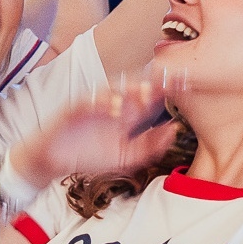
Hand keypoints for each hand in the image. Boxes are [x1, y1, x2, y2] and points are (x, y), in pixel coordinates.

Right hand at [11, 77, 176, 185]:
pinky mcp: (74, 110)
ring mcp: (94, 105)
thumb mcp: (127, 157)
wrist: (52, 162)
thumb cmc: (90, 156)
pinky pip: (88, 103)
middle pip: (135, 88)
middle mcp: (113, 104)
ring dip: (130, 90)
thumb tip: (175, 130)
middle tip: (173, 81)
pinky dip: (101, 104)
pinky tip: (115, 108)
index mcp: (128, 114)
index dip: (169, 90)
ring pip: (113, 90)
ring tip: (146, 92)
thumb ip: (151, 146)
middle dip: (153, 83)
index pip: (151, 98)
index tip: (190, 86)